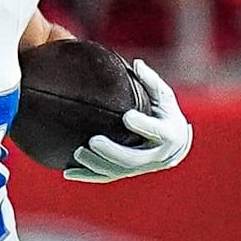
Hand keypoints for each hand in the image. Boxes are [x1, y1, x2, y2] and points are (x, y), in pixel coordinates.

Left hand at [64, 60, 192, 182]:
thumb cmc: (164, 112)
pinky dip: (87, 175)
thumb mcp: (162, 96)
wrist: (173, 143)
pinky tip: (67, 173)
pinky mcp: (125, 172)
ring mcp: (140, 167)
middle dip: (113, 152)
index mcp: (169, 134)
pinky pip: (105, 177)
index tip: (127, 116)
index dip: (144, 126)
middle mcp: (156, 156)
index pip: (157, 132)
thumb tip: (137, 64)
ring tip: (78, 153)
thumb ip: (150, 82)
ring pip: (117, 171)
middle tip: (94, 141)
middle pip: (133, 159)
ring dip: (96, 164)